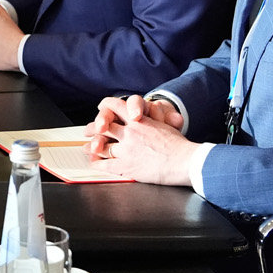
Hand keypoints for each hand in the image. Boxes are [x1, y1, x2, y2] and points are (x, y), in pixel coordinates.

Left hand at [81, 97, 198, 186]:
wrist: (186, 162)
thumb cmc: (179, 145)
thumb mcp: (163, 125)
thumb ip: (149, 122)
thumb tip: (146, 118)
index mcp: (138, 120)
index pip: (116, 106)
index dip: (106, 106)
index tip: (102, 108)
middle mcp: (129, 133)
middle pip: (103, 127)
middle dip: (93, 129)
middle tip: (86, 131)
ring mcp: (127, 150)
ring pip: (102, 146)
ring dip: (93, 148)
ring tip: (87, 149)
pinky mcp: (127, 166)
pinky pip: (107, 165)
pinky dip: (98, 165)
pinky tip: (94, 164)